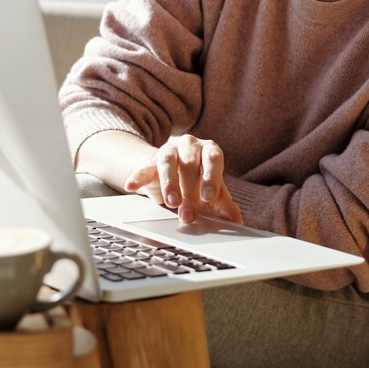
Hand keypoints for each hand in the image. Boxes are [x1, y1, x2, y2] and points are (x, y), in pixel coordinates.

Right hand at [124, 134, 242, 224]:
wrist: (171, 171)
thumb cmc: (197, 180)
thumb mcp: (211, 191)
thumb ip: (224, 205)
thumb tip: (236, 221)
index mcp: (209, 150)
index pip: (213, 159)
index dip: (211, 177)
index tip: (208, 196)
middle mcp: (190, 146)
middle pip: (190, 164)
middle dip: (190, 191)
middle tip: (188, 214)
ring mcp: (168, 150)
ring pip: (168, 161)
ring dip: (169, 183)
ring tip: (171, 202)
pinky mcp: (150, 160)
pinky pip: (144, 167)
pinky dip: (138, 176)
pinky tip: (132, 186)